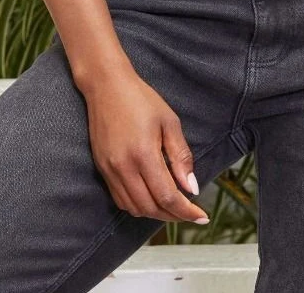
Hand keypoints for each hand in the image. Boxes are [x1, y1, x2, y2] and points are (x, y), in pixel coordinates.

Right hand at [81, 64, 210, 224]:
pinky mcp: (102, 169)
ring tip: (173, 208)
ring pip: (134, 208)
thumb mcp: (169, 121)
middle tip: (190, 213)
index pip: (167, 196)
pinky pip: (120, 199)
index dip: (185, 211)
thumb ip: (181, 156)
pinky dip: (138, 205)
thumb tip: (191, 187)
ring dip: (155, 213)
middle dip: (173, 215)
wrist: (106, 86)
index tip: (201, 217)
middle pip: (150, 207)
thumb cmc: (141, 99)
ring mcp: (109, 170)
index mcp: (143, 154)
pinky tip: (151, 198)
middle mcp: (123, 167)